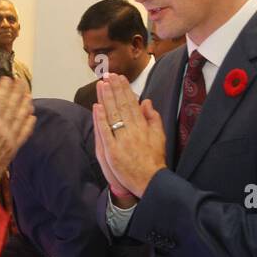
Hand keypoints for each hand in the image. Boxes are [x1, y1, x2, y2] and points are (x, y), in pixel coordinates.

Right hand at [0, 75, 34, 181]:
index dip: (4, 88)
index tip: (7, 78)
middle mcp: (2, 127)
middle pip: (12, 105)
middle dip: (17, 91)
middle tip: (22, 81)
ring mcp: (10, 137)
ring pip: (21, 117)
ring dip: (25, 104)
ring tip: (28, 94)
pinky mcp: (13, 147)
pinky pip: (24, 132)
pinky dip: (29, 123)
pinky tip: (32, 116)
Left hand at [93, 75, 165, 198]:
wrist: (150, 181)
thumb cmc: (154, 160)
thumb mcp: (159, 137)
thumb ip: (153, 118)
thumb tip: (146, 101)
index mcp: (143, 126)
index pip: (132, 103)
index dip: (125, 89)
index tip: (119, 77)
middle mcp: (132, 131)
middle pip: (121, 106)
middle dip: (114, 89)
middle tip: (108, 75)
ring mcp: (121, 141)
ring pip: (112, 116)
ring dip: (106, 98)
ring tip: (101, 84)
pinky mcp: (112, 151)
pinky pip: (105, 132)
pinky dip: (101, 119)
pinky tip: (97, 106)